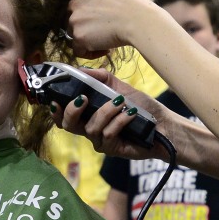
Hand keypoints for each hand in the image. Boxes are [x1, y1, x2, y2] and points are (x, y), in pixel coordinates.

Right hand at [52, 68, 170, 161]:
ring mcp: (100, 141)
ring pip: (91, 127)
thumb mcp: (119, 87)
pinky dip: (119, 121)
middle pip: (67, 125)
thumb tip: (80, 70)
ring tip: (122, 102)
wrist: (163, 124)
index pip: (64, 115)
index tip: (55, 98)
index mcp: (88, 114)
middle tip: (83, 98)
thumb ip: (99, 78)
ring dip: (105, 111)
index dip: (55, 109)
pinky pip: (107, 134)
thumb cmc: (141, 107)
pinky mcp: (112, 149)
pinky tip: (130, 114)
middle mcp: (90, 129)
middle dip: (71, 111)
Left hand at [67, 0, 154, 58]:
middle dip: (86, 31)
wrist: (134, 19)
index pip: (73, 11)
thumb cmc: (128, 8)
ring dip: (88, 43)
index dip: (85, 21)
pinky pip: (79, 52)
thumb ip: (93, 1)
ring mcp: (74, 22)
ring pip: (75, 38)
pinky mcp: (78, 37)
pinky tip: (105, 50)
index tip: (97, 25)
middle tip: (102, 35)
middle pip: (72, 25)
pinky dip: (91, 54)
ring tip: (106, 43)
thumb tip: (87, 6)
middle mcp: (73, 6)